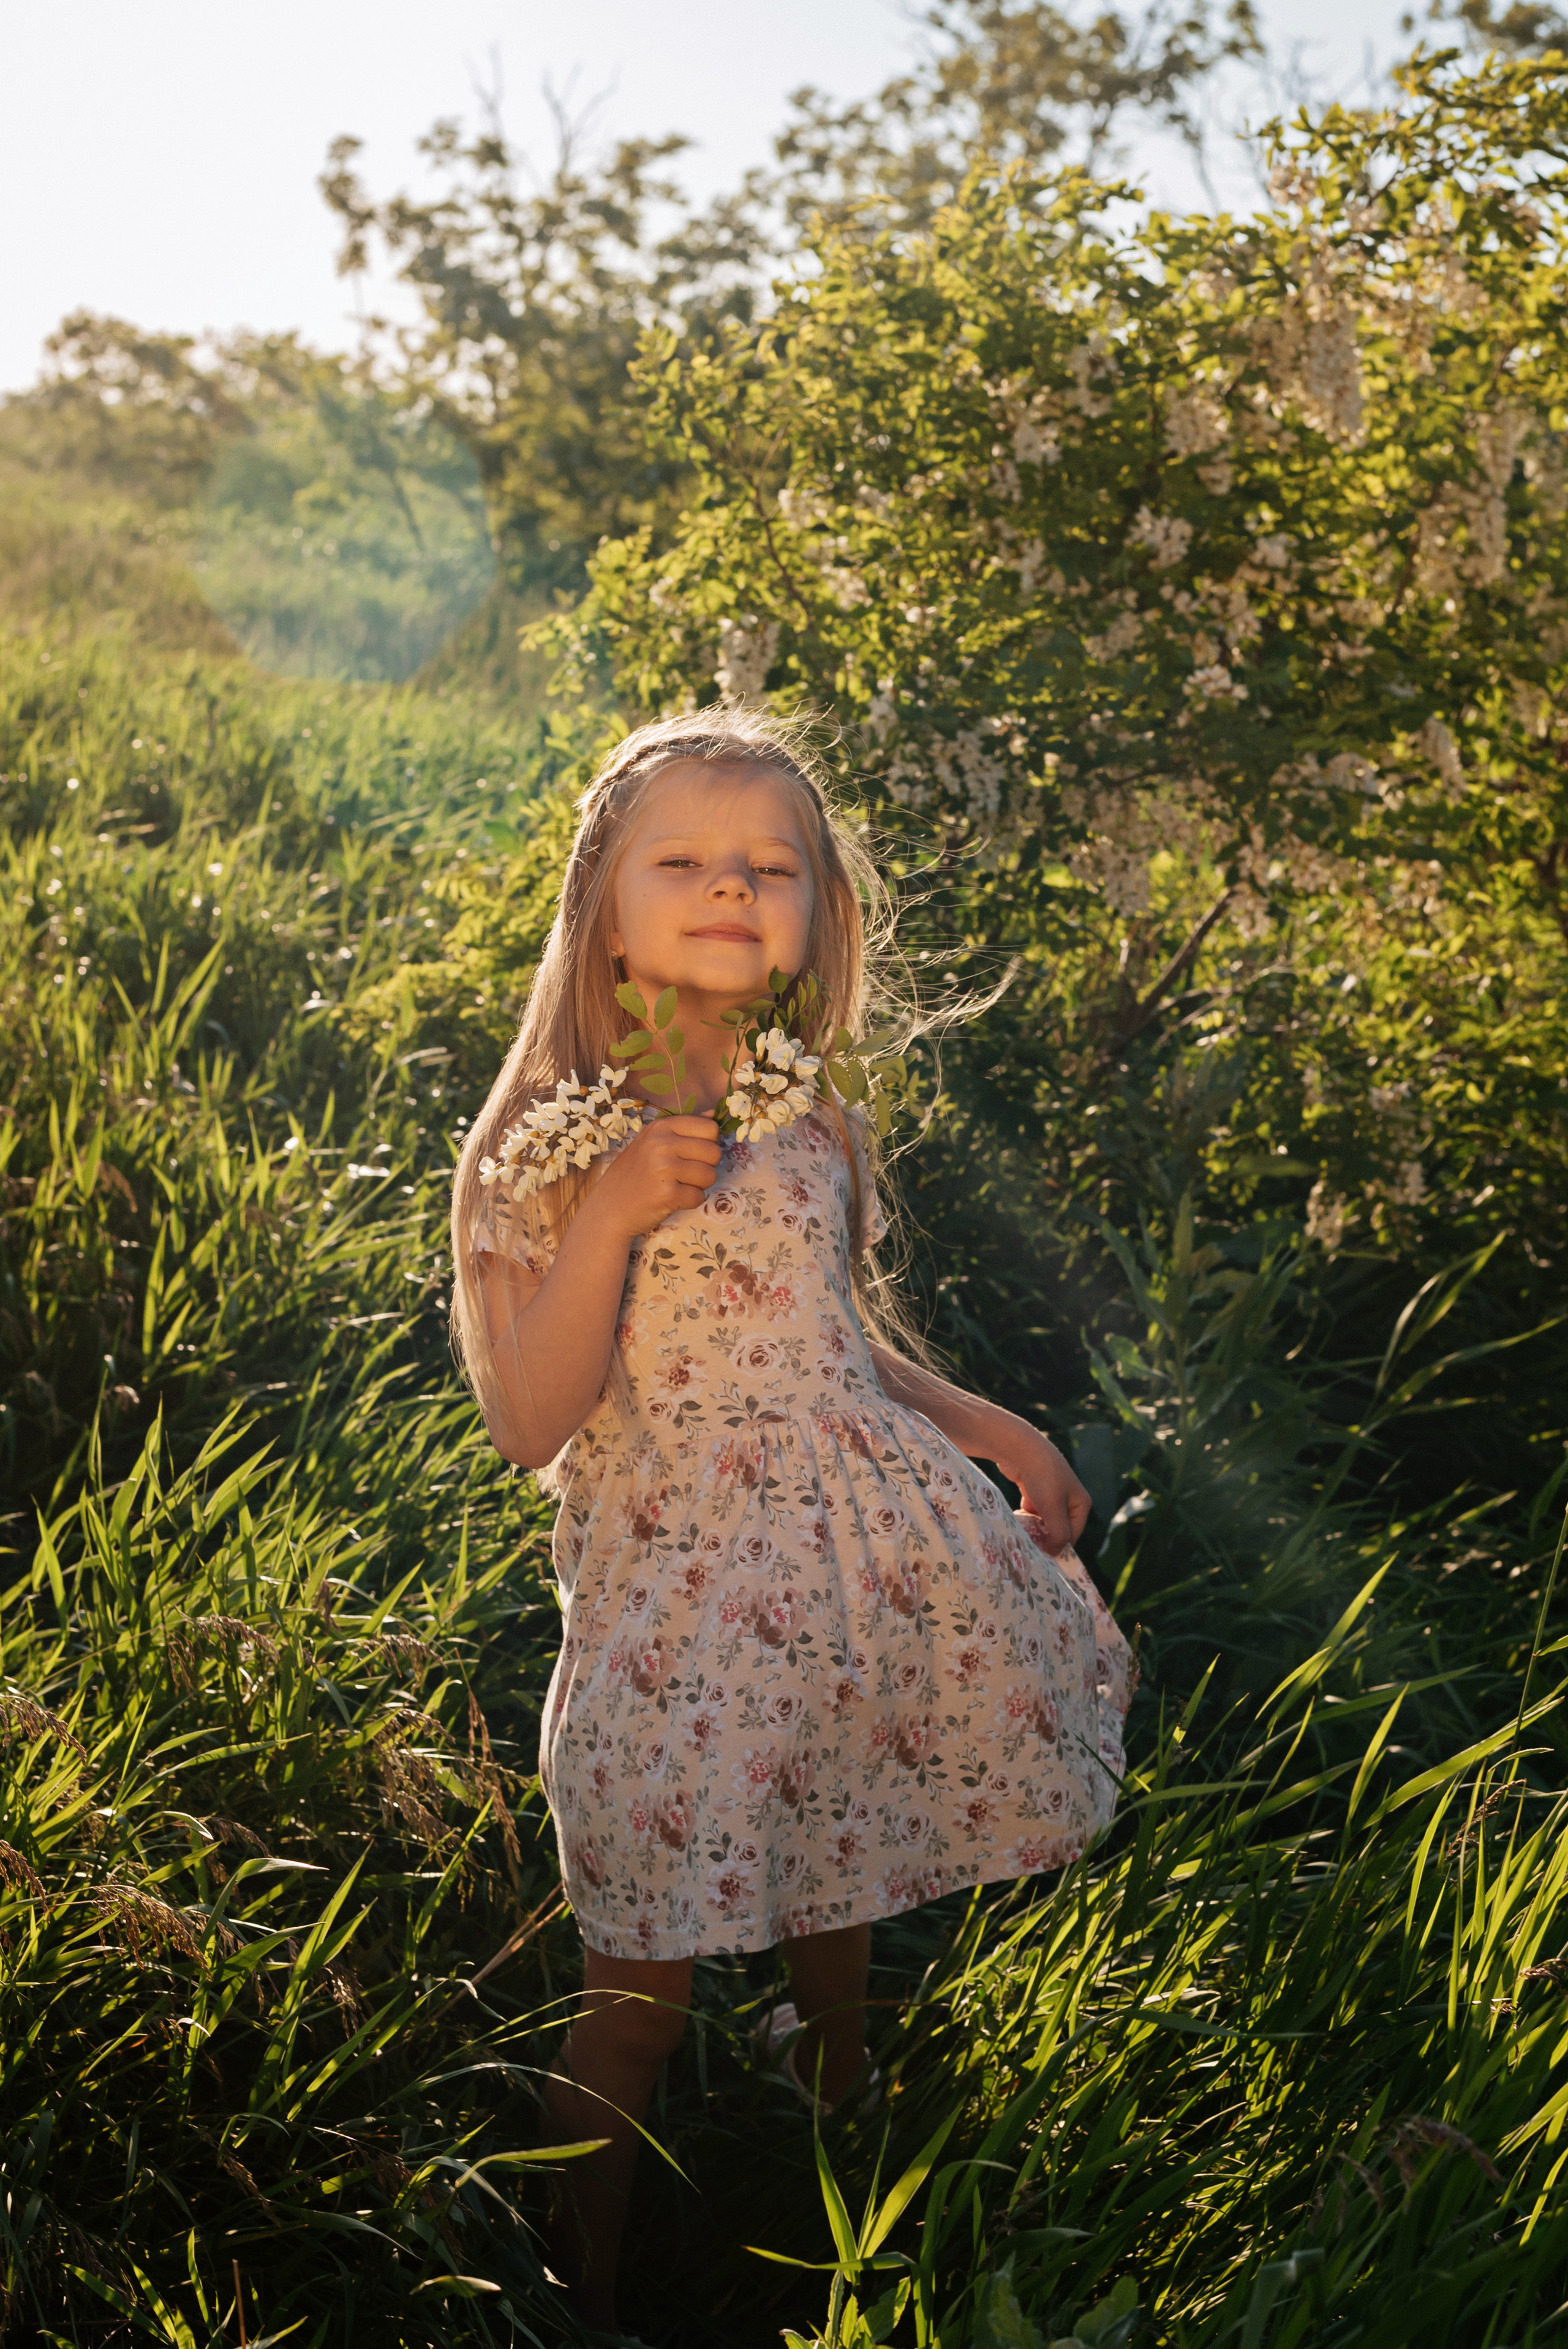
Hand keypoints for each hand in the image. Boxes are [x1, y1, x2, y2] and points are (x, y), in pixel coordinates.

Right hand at [593, 1114, 721, 1239]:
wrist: (609, 1207)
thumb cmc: (635, 1173)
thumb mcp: (653, 1141)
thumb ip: (684, 1128)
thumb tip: (713, 1114)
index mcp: (661, 1127)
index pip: (710, 1128)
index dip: (708, 1144)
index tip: (691, 1154)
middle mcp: (662, 1144)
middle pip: (714, 1152)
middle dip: (705, 1166)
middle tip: (683, 1174)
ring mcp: (664, 1168)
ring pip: (710, 1175)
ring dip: (698, 1185)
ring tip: (676, 1185)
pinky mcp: (667, 1194)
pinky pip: (699, 1197)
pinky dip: (689, 1201)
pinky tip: (671, 1198)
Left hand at [985, 1416, 1090, 1556]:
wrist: (1020, 1448)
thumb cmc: (1043, 1478)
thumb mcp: (1053, 1509)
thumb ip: (1058, 1534)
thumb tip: (1056, 1553)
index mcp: (1081, 1502)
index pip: (1073, 1534)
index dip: (1058, 1546)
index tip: (1042, 1556)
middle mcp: (1068, 1498)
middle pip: (1058, 1527)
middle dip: (1045, 1537)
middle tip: (1030, 1547)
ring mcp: (1051, 1493)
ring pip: (1043, 1519)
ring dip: (1033, 1528)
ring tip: (1022, 1534)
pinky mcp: (1035, 1489)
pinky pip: (1032, 1511)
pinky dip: (1026, 1517)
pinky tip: (1017, 1520)